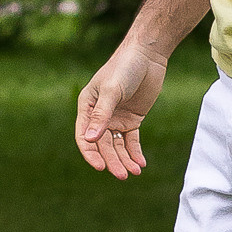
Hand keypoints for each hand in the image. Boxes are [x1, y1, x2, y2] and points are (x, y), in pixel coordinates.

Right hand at [75, 35, 167, 179]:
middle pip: (104, 145)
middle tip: (122, 176)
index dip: (91, 154)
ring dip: (124, 160)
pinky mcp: (132, 119)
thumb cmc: (124, 68)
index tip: (101, 167)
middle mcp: (99, 116)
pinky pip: (131, 140)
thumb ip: (102, 115)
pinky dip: (135, 152)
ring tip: (134, 172)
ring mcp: (116, 118)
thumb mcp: (111, 90)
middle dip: (112, 160)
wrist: (147, 55)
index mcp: (87, 107)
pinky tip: (141, 163)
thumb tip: (91, 139)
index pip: (85, 137)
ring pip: (117, 146)